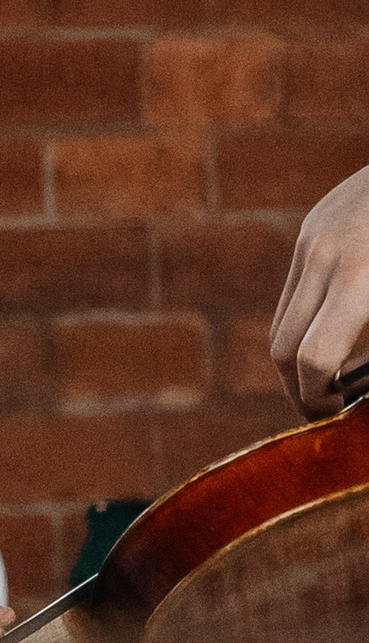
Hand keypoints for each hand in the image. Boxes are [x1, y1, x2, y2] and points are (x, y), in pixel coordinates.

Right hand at [270, 161, 368, 411]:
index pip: (313, 360)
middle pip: (282, 348)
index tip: (334, 416)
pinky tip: (343, 322)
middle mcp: (324, 257)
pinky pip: (297, 288)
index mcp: (359, 278)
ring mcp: (312, 237)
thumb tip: (359, 387)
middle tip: (326, 407)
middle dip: (298, 387)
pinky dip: (310, 319)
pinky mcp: (313, 226)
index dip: (318, 399)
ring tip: (335, 371)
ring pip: (283, 320)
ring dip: (300, 354)